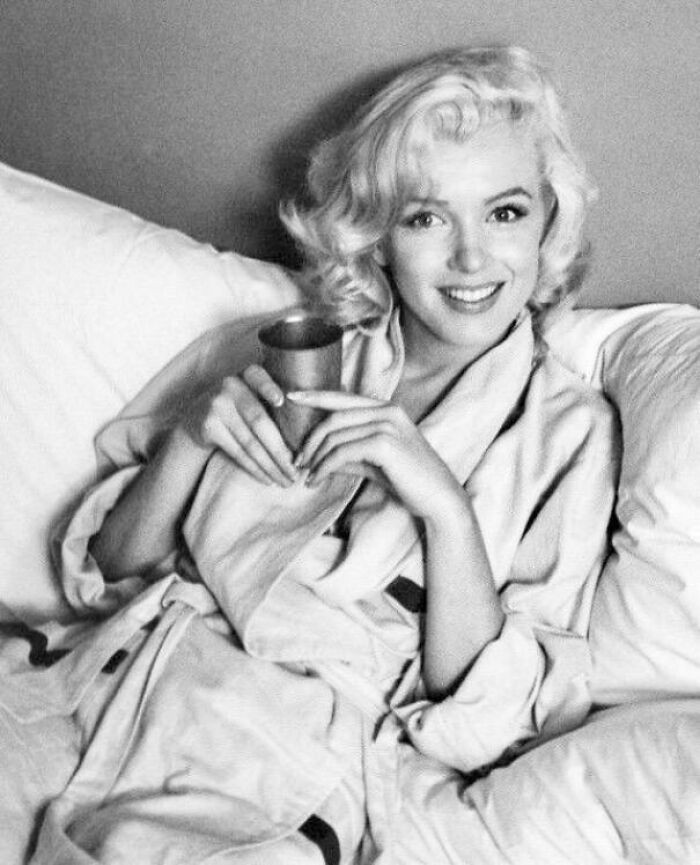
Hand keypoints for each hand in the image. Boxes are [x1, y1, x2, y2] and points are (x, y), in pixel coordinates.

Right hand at [180, 364, 297, 485]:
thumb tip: (311, 431)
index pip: (258, 377)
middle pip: (260, 422)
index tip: (281, 401)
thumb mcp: (254, 393)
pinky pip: (238, 452)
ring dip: (271, 465)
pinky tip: (268, 478)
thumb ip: (276, 400)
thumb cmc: (241, 407)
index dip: (268, 388)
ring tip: (286, 480)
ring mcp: (216, 406)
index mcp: (247, 374)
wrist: (197, 415)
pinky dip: (255, 468)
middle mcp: (230, 386)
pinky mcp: (209, 426)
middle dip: (281, 451)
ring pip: (250, 442)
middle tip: (297, 471)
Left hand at [289, 390, 464, 520]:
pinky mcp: (384, 445)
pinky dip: (325, 466)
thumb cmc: (410, 481)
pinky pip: (342, 452)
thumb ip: (351, 454)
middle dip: (311, 440)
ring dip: (315, 458)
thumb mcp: (375, 464)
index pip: (343, 398)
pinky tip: (318, 479)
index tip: (292, 398)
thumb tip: (321, 458)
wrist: (439, 498)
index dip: (316, 396)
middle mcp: (388, 411)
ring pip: (335, 437)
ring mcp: (387, 426)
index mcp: (387, 409)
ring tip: (308, 475)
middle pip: (334, 418)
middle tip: (299, 461)